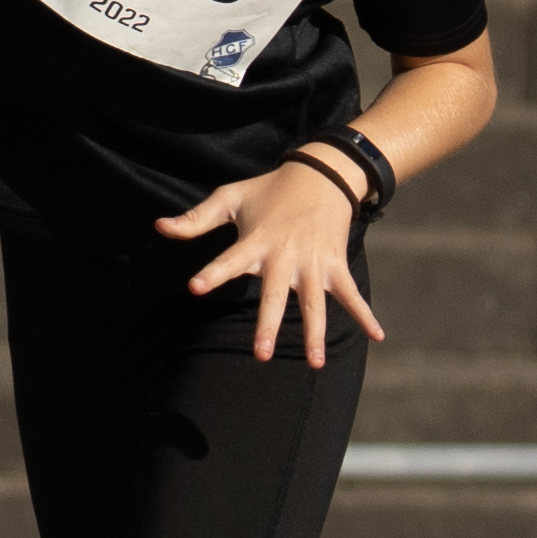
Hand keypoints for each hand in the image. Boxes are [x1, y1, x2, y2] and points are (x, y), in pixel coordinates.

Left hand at [156, 157, 388, 367]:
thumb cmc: (269, 191)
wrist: (322, 174)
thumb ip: (196, 219)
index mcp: (256, 242)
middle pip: (275, 296)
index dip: (212, 273)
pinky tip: (378, 336)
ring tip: (315, 363)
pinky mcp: (334, 265)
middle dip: (268, 325)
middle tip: (260, 355)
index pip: (228, 260)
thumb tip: (158, 227)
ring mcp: (313, 264)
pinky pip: (351, 294)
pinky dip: (365, 314)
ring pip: (314, 304)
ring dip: (315, 333)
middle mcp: (284, 257)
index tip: (194, 287)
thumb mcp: (230, 197)